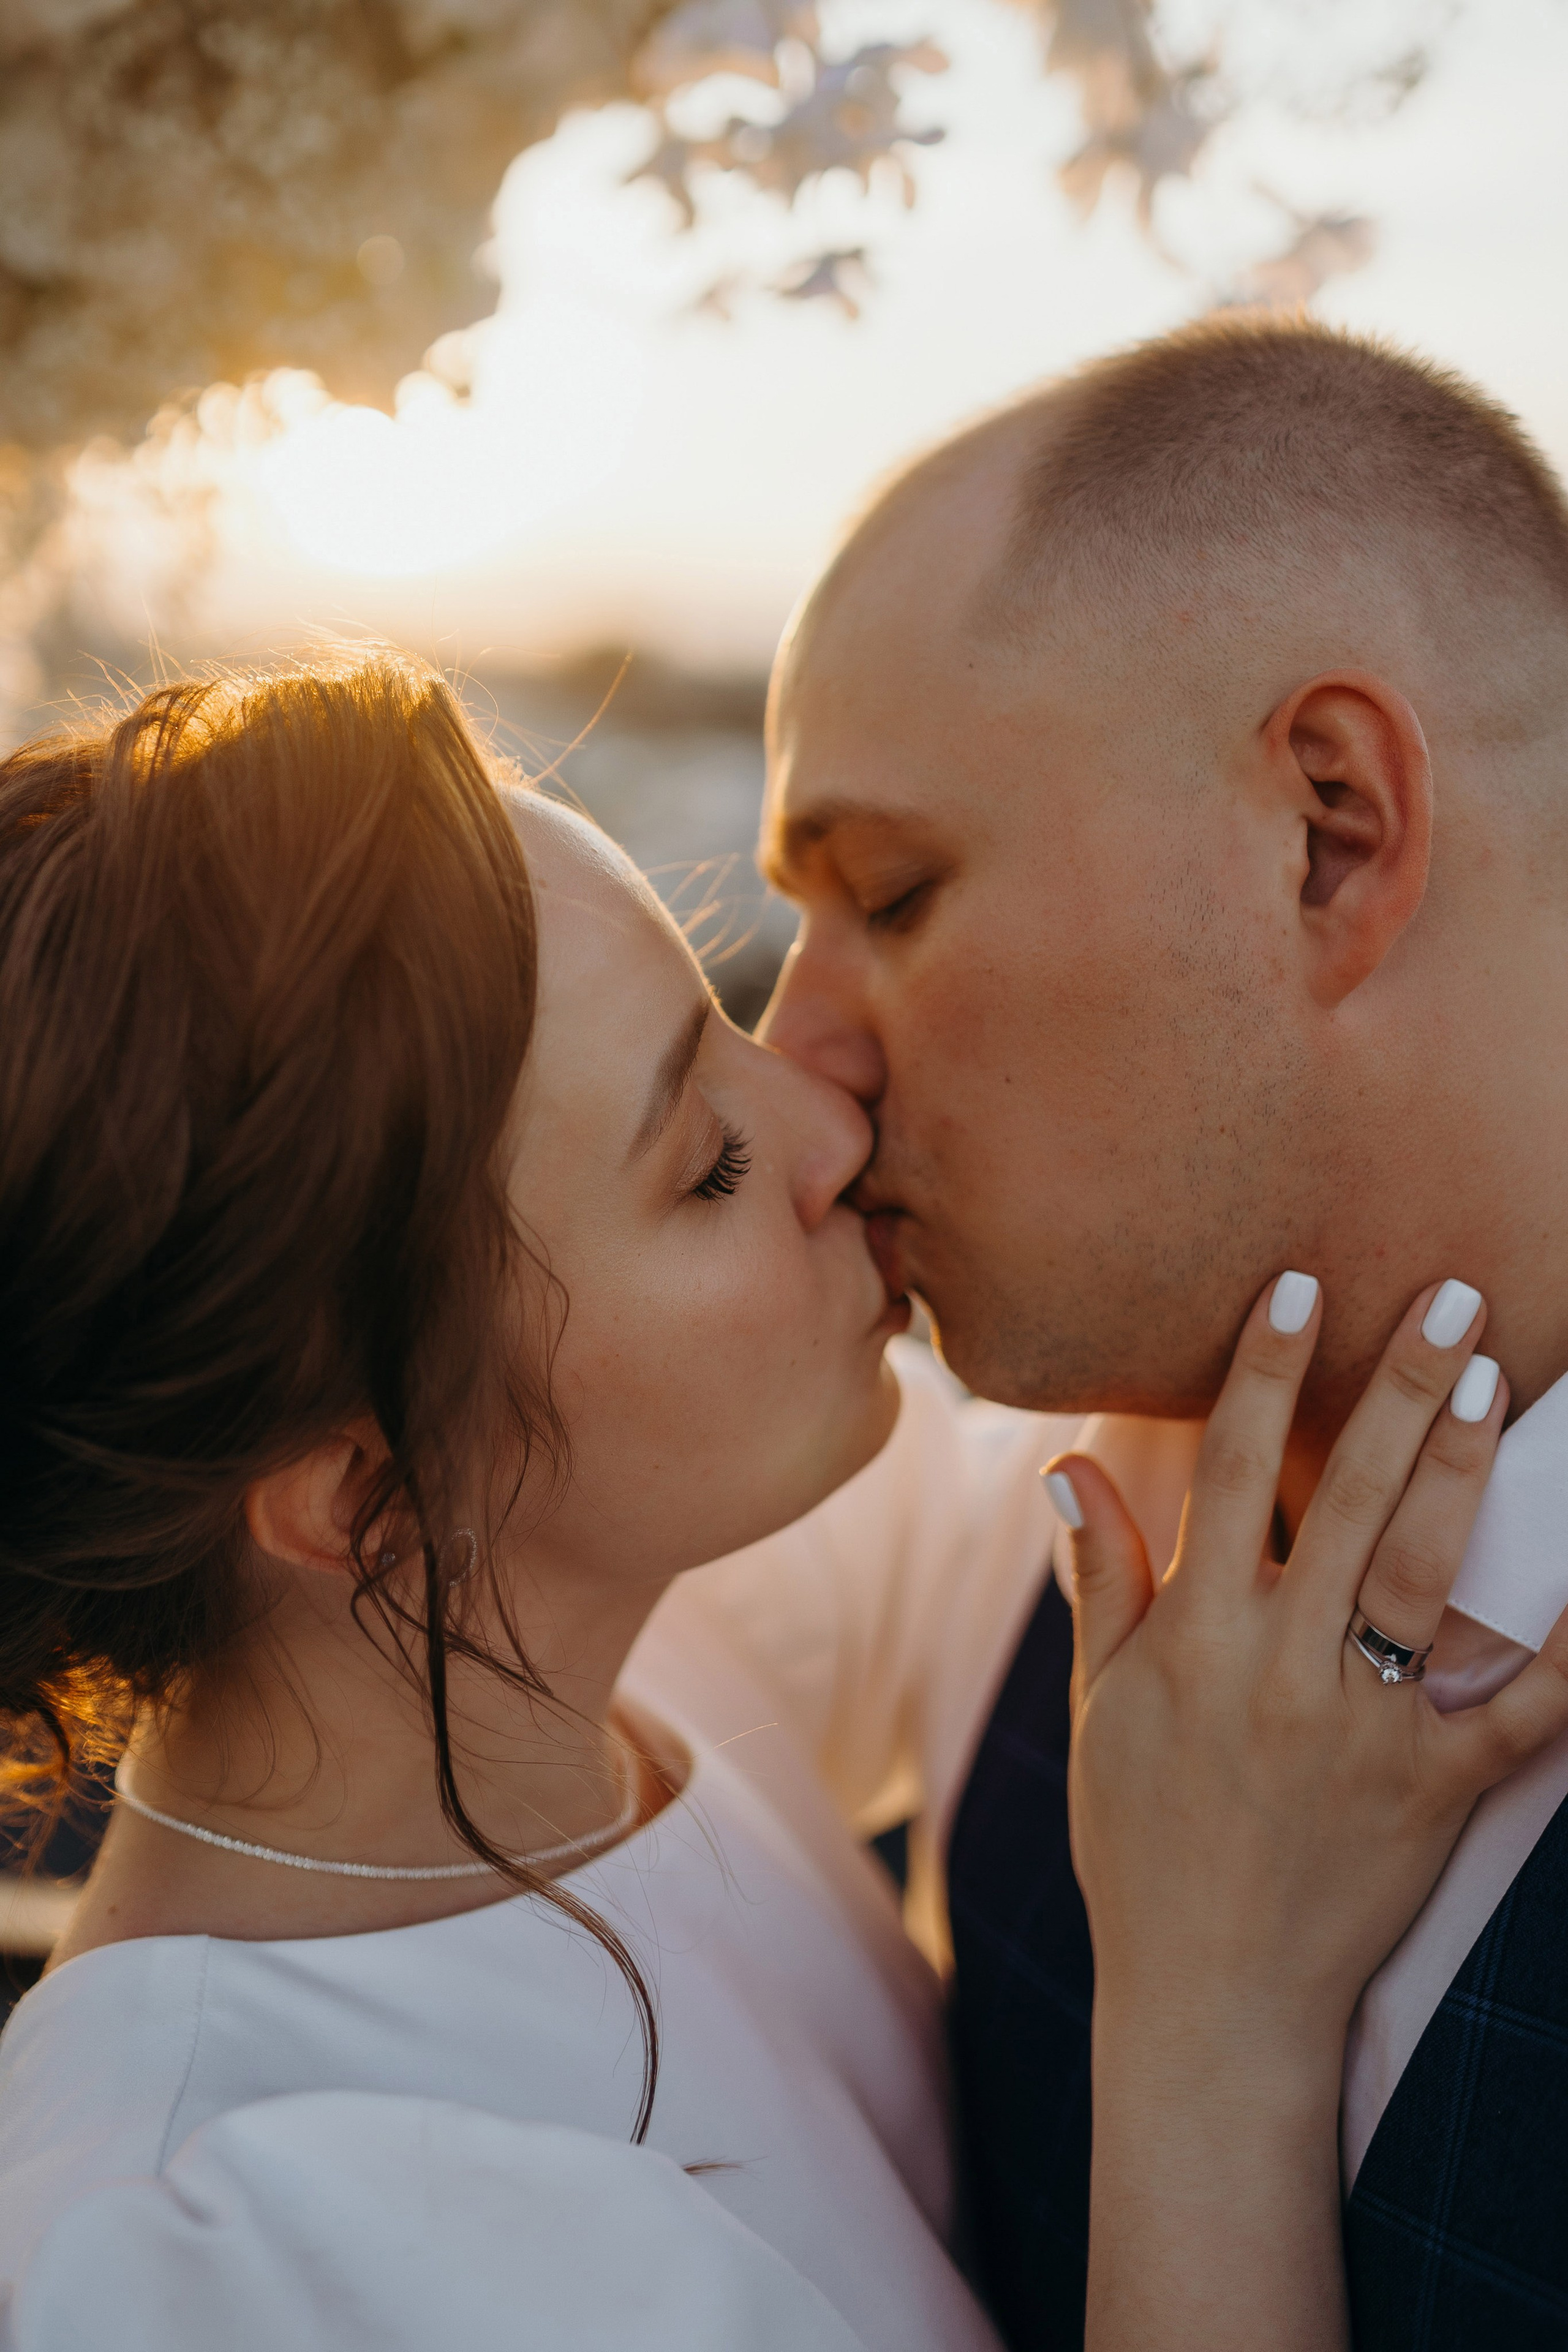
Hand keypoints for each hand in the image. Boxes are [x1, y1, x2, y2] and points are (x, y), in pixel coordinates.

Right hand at [1053, 1273, 1567, 2044]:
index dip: (1263, 1370)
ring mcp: (1364, 1729)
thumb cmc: (1142, 1843)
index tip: (1300, 1284)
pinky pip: (1520, 1709)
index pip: (1227, 1471)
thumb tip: (1070, 1468)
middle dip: (1396, 1388)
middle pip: (1346, 1499)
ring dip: (1459, 1470)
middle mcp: (1282, 1669)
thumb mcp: (1100, 1709)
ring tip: (1491, 1378)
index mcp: (1196, 1640)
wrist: (1211, 1998)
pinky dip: (1567, 1646)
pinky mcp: (1434, 1789)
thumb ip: (1102, 1581)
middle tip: (1452, 1295)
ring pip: (1425, 1574)